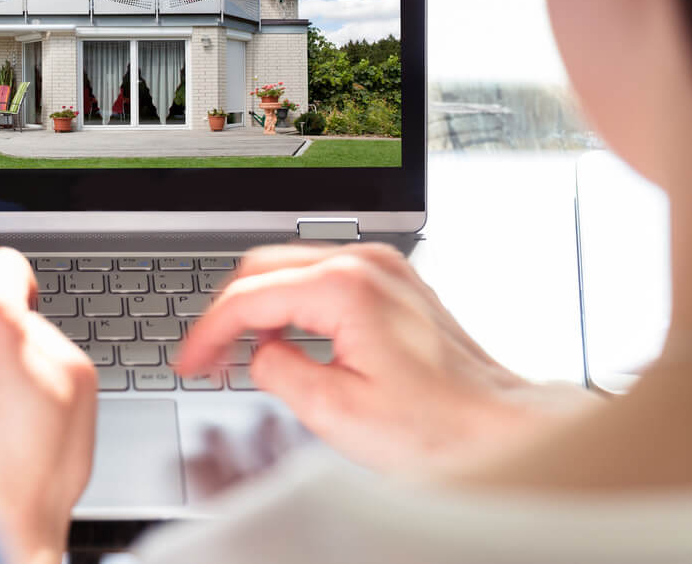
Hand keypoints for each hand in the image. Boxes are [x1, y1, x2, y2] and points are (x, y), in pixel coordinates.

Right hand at [175, 243, 597, 471]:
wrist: (500, 428)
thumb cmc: (440, 427)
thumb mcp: (337, 413)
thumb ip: (278, 372)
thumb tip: (258, 355)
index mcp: (345, 288)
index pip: (249, 296)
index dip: (209, 331)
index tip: (192, 361)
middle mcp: (365, 263)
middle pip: (263, 266)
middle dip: (227, 313)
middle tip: (208, 357)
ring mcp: (383, 268)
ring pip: (291, 267)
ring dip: (259, 307)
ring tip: (239, 353)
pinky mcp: (394, 282)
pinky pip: (323, 277)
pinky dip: (293, 303)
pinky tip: (286, 339)